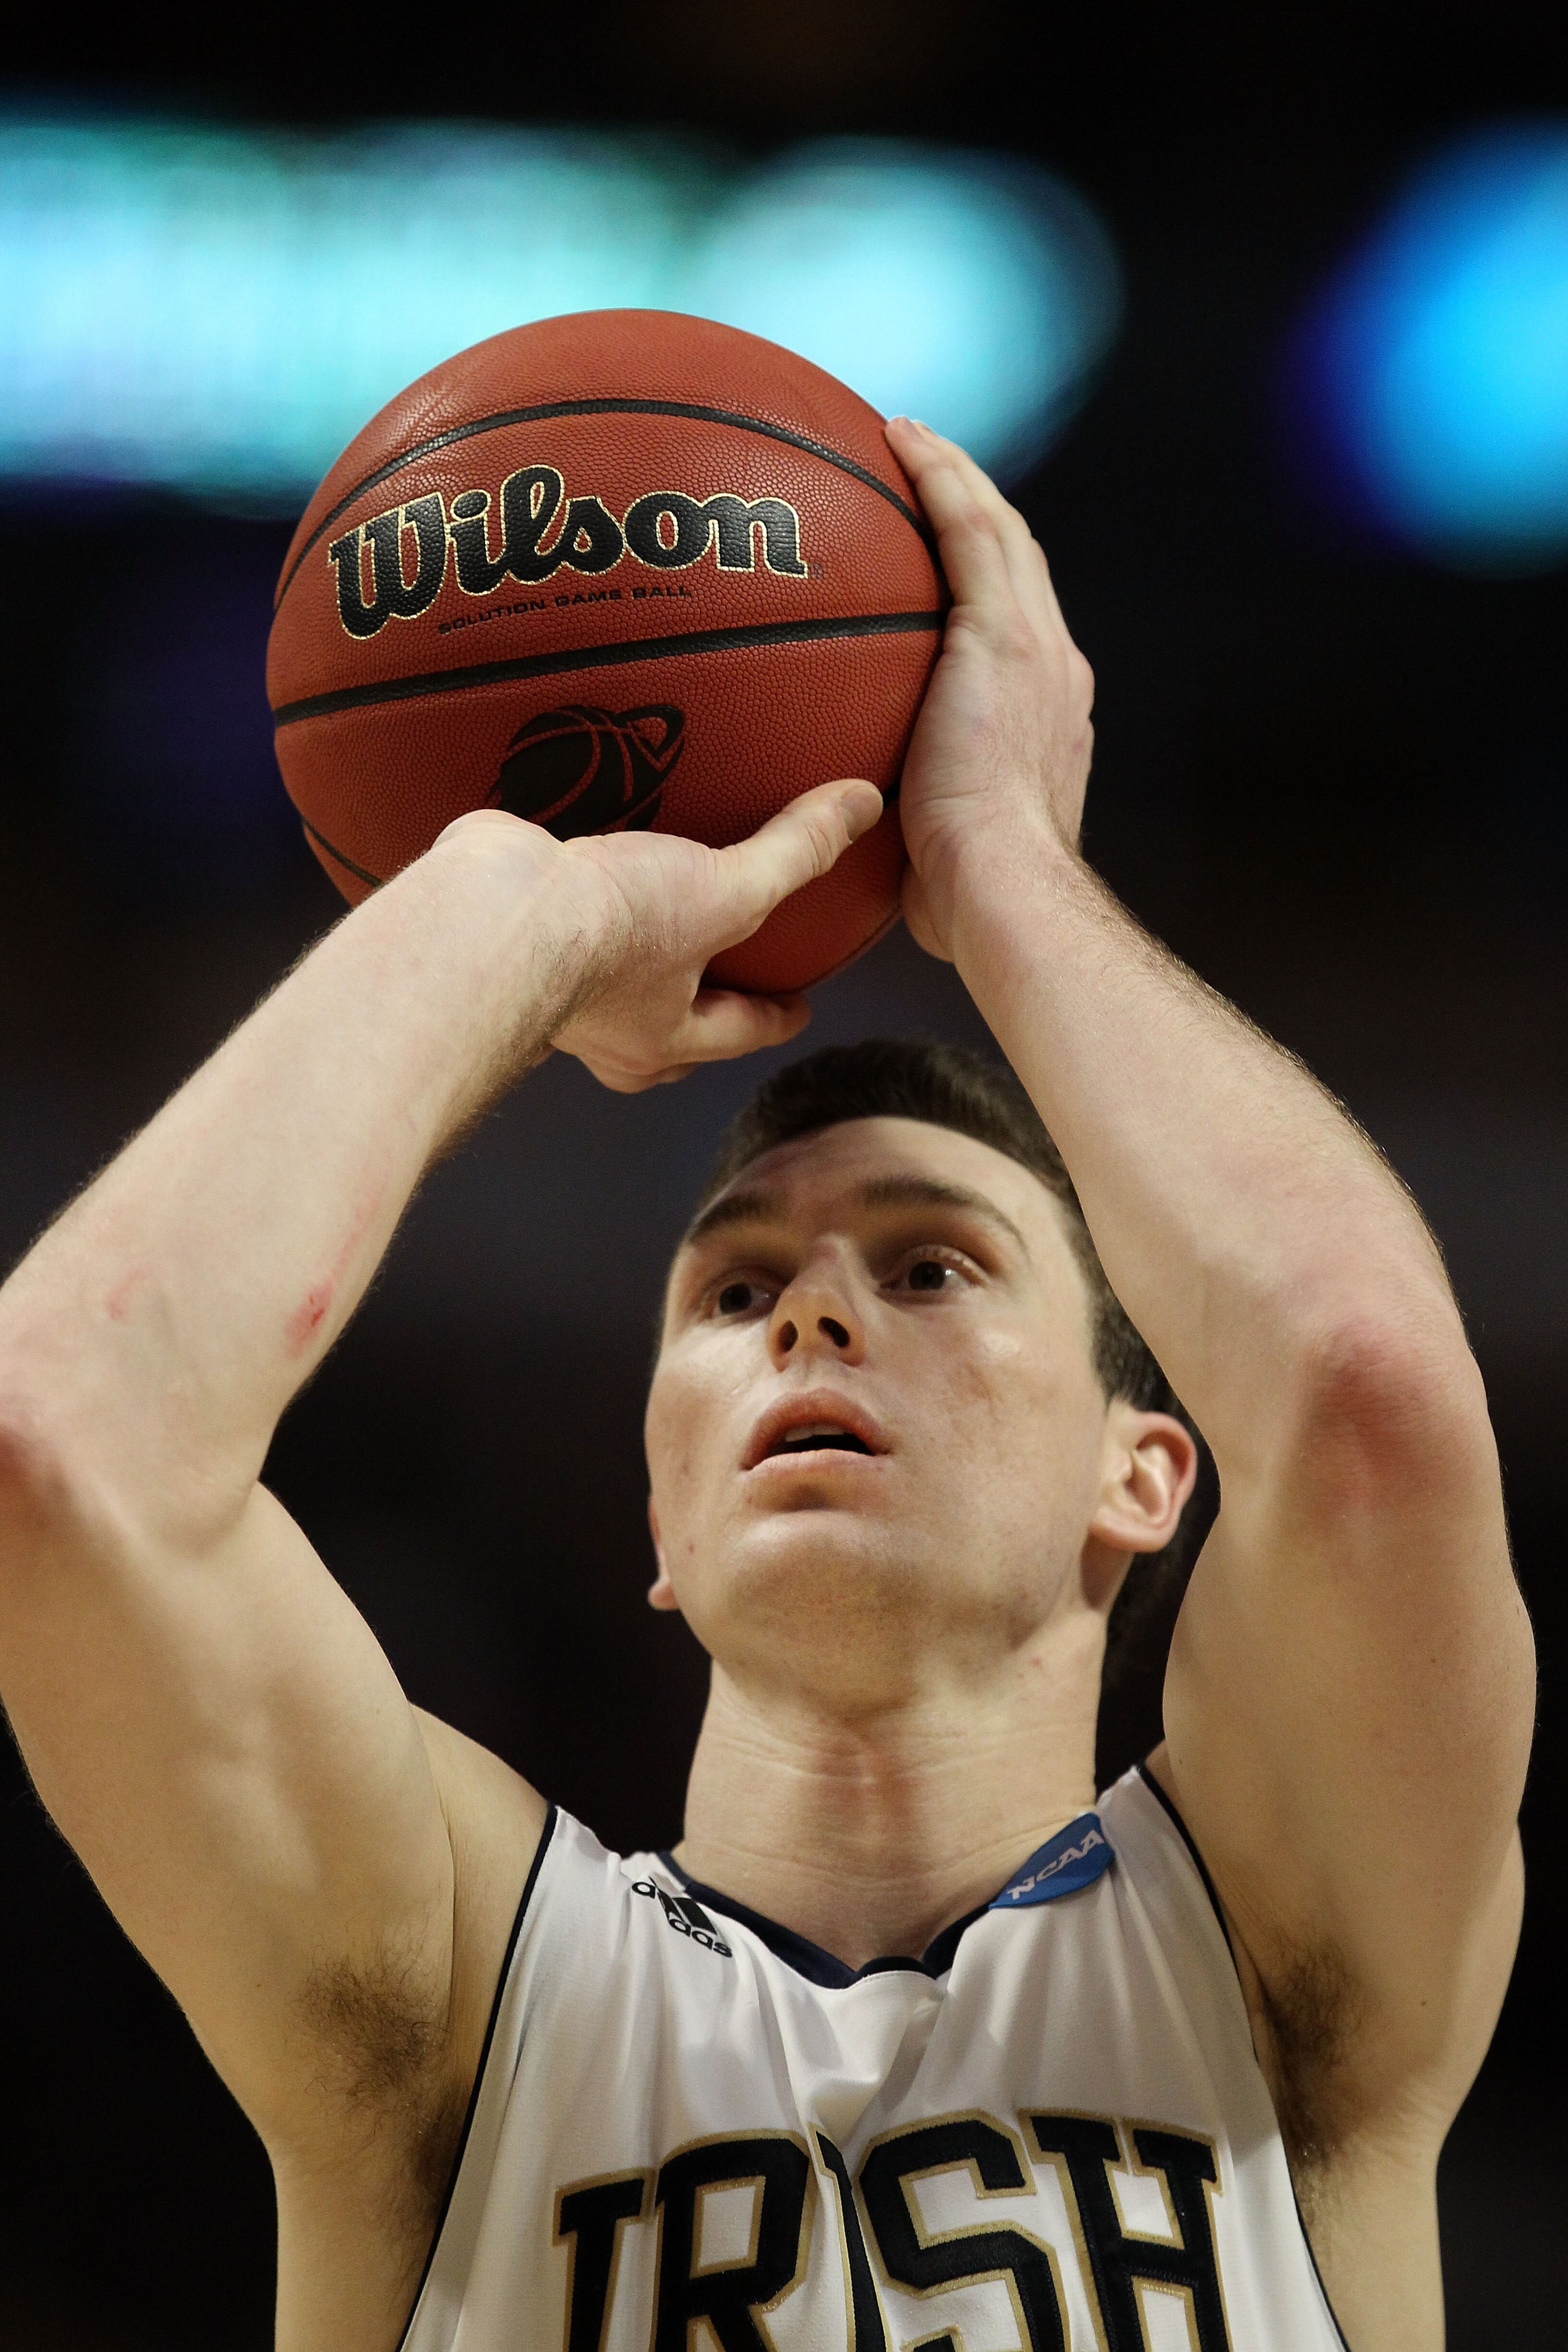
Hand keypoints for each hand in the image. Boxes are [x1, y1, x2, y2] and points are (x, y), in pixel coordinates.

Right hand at [449, 778, 882, 1092]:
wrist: (489, 914)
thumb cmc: (607, 930)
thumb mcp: (725, 890)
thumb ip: (793, 852)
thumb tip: (861, 807)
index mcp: (662, 1039)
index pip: (740, 1032)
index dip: (776, 1016)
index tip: (799, 1008)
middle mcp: (606, 1029)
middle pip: (669, 1031)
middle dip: (698, 1010)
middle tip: (725, 978)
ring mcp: (554, 989)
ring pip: (611, 991)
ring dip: (634, 964)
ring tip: (654, 919)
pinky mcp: (515, 939)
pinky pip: (559, 934)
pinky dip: (576, 914)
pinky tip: (579, 874)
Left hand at [883, 417, 1094, 959]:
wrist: (1005, 889)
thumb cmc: (966, 902)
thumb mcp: (940, 854)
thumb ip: (913, 829)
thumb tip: (861, 849)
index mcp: (1046, 718)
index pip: (1018, 631)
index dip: (988, 585)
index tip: (945, 560)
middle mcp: (1055, 670)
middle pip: (1019, 567)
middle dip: (977, 513)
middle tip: (926, 475)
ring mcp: (1035, 649)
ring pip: (1001, 533)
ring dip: (957, 477)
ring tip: (908, 439)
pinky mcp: (1005, 636)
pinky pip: (972, 531)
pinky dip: (943, 478)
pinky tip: (903, 440)